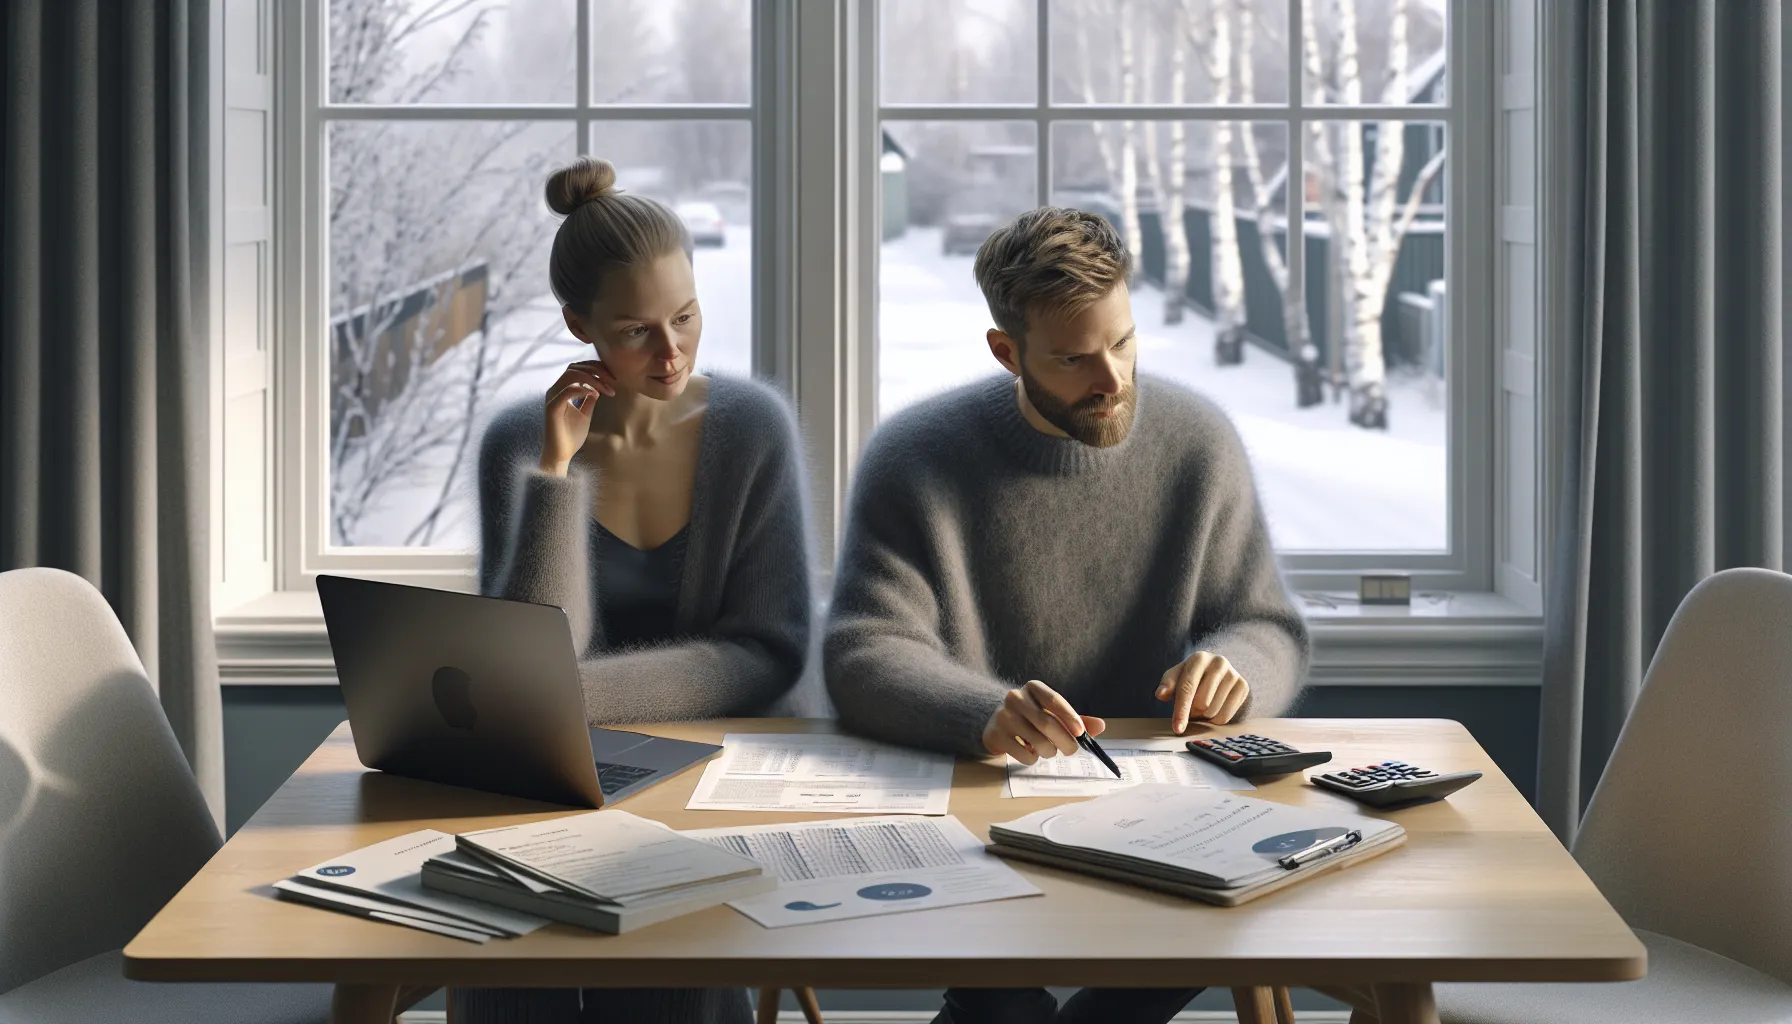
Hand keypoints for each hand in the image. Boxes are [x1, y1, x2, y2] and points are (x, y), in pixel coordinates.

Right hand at [539, 360, 614, 474]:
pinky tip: (596, 394)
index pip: (577, 368)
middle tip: (613, 379)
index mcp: (561, 390)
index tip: (613, 378)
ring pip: (571, 375)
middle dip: (596, 370)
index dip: (595, 368)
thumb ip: (589, 399)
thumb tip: (598, 388)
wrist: (561, 454)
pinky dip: (583, 388)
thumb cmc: (571, 436)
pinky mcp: (552, 408)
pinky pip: (567, 391)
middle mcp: (555, 390)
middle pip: (574, 367)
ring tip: (607, 389)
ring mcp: (552, 398)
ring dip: (592, 378)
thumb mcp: (585, 414)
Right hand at [980, 679, 1106, 764]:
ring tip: (1048, 750)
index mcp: (1033, 687)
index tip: (1081, 734)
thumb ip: (1074, 720)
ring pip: (1037, 741)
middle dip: (1064, 741)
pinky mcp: (995, 734)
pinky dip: (1034, 759)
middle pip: (1046, 723)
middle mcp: (1015, 697)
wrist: (997, 722)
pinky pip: (1024, 754)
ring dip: (1049, 752)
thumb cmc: (1031, 717)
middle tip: (1071, 750)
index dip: (1070, 717)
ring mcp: (1003, 715)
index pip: (1054, 700)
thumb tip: (1100, 726)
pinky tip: (1031, 752)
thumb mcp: (1051, 713)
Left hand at [1156, 652, 1248, 731]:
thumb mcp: (1177, 676)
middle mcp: (1218, 663)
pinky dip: (1216, 719)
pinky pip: (1226, 716)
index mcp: (1199, 658)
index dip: (1181, 711)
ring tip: (1204, 704)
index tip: (1177, 728)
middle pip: (1201, 703)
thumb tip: (1161, 694)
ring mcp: (1233, 674)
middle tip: (1192, 705)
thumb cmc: (1192, 675)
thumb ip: (1167, 684)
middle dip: (1193, 710)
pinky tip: (1215, 707)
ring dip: (1204, 715)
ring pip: (1213, 711)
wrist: (1217, 670)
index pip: (1187, 688)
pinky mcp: (1243, 686)